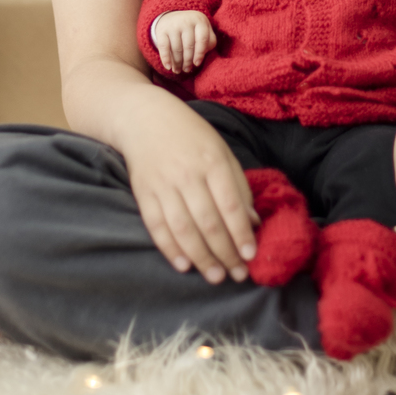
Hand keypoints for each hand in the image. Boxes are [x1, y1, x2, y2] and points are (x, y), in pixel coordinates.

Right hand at [116, 90, 258, 283]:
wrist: (143, 118)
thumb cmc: (190, 135)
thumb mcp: (221, 151)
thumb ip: (238, 185)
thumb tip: (252, 222)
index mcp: (213, 161)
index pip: (230, 205)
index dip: (241, 233)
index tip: (252, 254)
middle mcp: (187, 174)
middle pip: (208, 222)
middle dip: (225, 253)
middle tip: (238, 274)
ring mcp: (163, 185)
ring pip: (183, 229)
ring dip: (201, 258)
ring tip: (216, 277)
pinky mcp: (143, 193)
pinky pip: (157, 226)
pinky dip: (170, 249)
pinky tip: (184, 265)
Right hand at [151, 10, 216, 73]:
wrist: (172, 18)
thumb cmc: (192, 29)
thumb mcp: (204, 30)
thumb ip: (209, 42)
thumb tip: (201, 56)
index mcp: (200, 20)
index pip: (202, 39)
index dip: (200, 54)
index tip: (197, 64)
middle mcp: (186, 21)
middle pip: (188, 46)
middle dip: (188, 61)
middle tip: (187, 70)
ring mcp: (173, 25)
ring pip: (177, 48)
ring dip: (178, 62)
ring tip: (178, 70)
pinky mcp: (162, 30)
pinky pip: (164, 47)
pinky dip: (166, 58)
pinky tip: (168, 67)